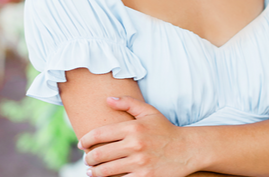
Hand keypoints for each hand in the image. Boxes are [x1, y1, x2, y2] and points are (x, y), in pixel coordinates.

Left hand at [79, 96, 196, 176]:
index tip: (81, 143)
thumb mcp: (148, 112)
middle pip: (101, 154)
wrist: (186, 149)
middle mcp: (135, 145)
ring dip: (94, 172)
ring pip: (107, 171)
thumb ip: (128, 103)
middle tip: (86, 159)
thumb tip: (108, 99)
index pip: (101, 134)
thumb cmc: (165, 129)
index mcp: (133, 127)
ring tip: (91, 171)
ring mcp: (139, 163)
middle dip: (89, 158)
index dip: (86, 139)